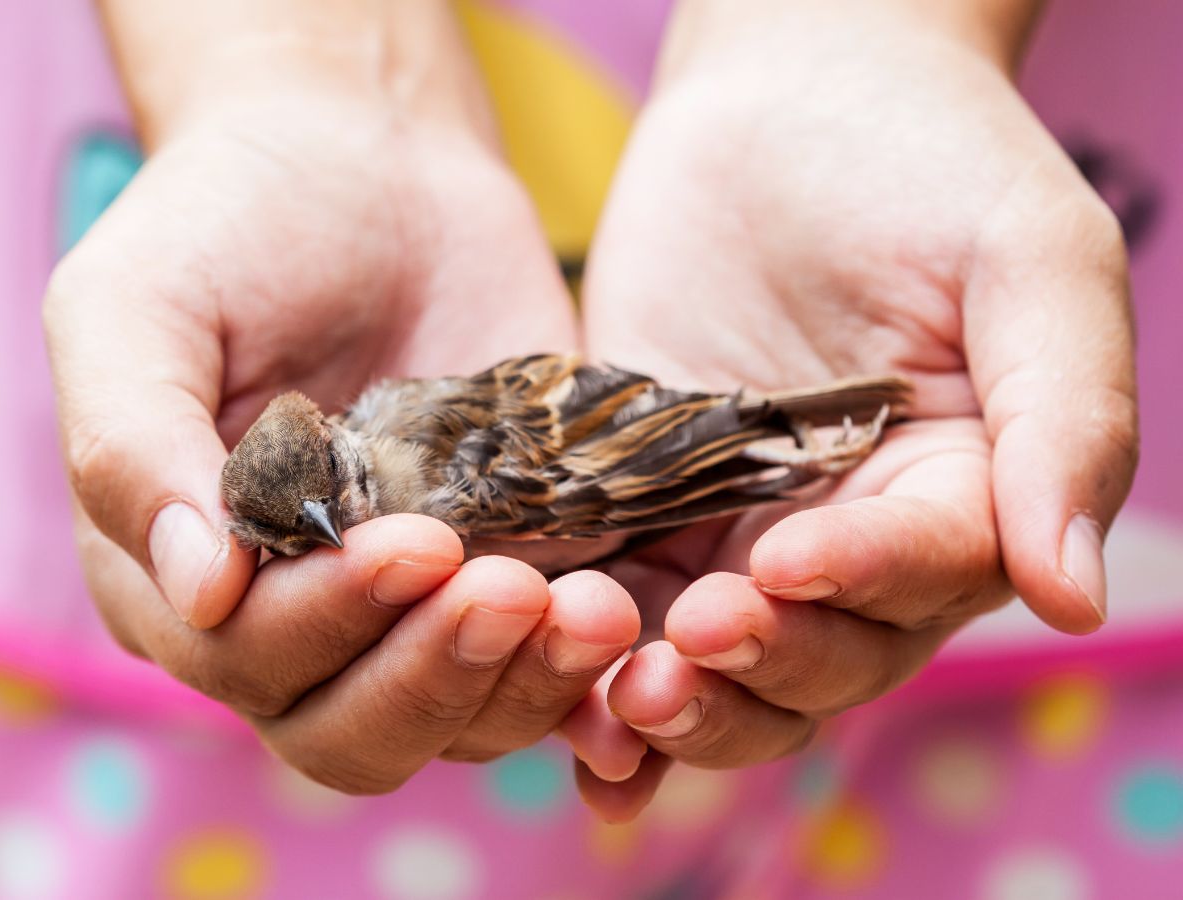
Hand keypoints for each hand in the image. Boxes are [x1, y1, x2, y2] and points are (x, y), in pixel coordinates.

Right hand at [44, 5, 641, 790]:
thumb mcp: (136, 310)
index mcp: (189, 576)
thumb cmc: (227, 226)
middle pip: (357, 730)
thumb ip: (134, 445)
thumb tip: (199, 586)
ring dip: (528, 683)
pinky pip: (547, 664)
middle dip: (435, 675)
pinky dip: (587, 670)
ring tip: (590, 609)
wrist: (367, 164)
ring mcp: (416, 602)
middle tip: (507, 589)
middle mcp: (301, 615)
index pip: (251, 662)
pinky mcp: (513, 562)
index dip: (329, 623)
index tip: (410, 541)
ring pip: (464, 718)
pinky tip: (623, 621)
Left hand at [577, 0, 1136, 818]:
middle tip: (691, 638)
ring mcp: (742, 531)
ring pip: (722, 666)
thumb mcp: (1028, 258)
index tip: (786, 558)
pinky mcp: (648, 509)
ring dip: (677, 704)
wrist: (783, 101)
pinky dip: (598, 676)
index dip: (857, 582)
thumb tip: (1076, 594)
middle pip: (824, 657)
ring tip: (619, 701)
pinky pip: (627, 608)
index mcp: (963, 495)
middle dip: (760, 665)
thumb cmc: (923, 162)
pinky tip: (571, 722)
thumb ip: (1065, 417)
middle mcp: (856, 540)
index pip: (921, 576)